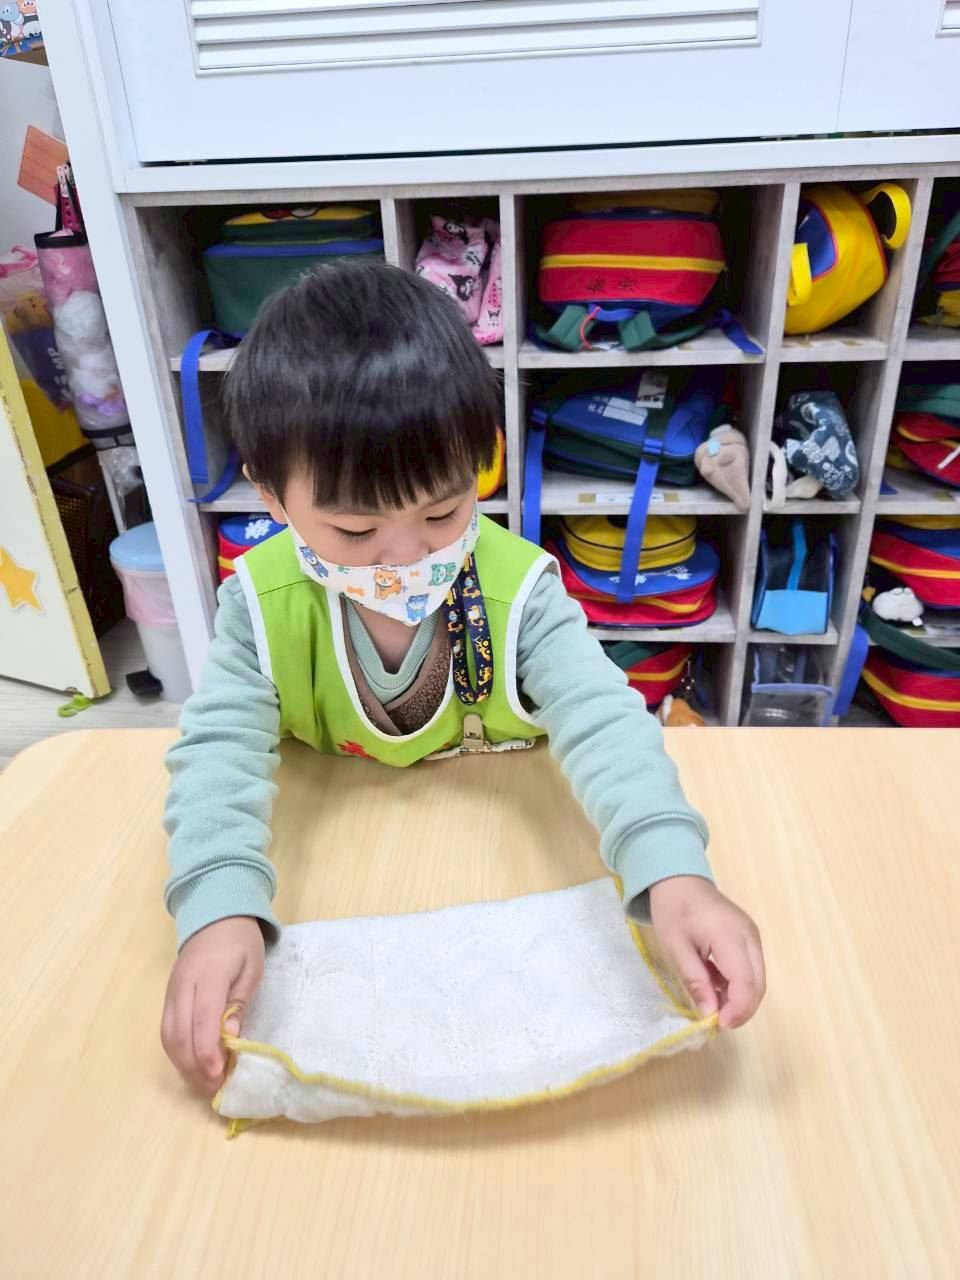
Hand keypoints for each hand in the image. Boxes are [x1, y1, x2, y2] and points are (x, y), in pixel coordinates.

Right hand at [160, 916, 264, 1092]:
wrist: (215, 915)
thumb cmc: (240, 942)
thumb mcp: (252, 969)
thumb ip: (239, 1003)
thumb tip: (230, 1038)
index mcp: (208, 977)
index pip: (202, 1022)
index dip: (208, 1053)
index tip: (220, 1075)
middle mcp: (183, 987)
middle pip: (180, 1035)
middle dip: (196, 1066)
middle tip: (215, 1086)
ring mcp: (171, 992)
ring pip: (168, 1036)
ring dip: (184, 1063)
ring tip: (205, 1079)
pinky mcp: (168, 996)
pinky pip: (167, 1029)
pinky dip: (177, 1051)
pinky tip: (193, 1062)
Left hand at [649, 876, 764, 1029]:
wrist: (678, 879)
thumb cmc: (673, 911)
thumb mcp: (675, 948)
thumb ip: (695, 981)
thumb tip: (710, 1014)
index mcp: (731, 936)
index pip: (746, 982)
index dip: (737, 1010)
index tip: (718, 1025)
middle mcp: (750, 936)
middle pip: (758, 984)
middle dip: (740, 1009)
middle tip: (714, 1021)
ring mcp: (753, 936)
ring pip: (757, 979)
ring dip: (738, 998)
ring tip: (710, 1001)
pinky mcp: (749, 938)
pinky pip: (750, 969)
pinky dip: (736, 984)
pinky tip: (714, 983)